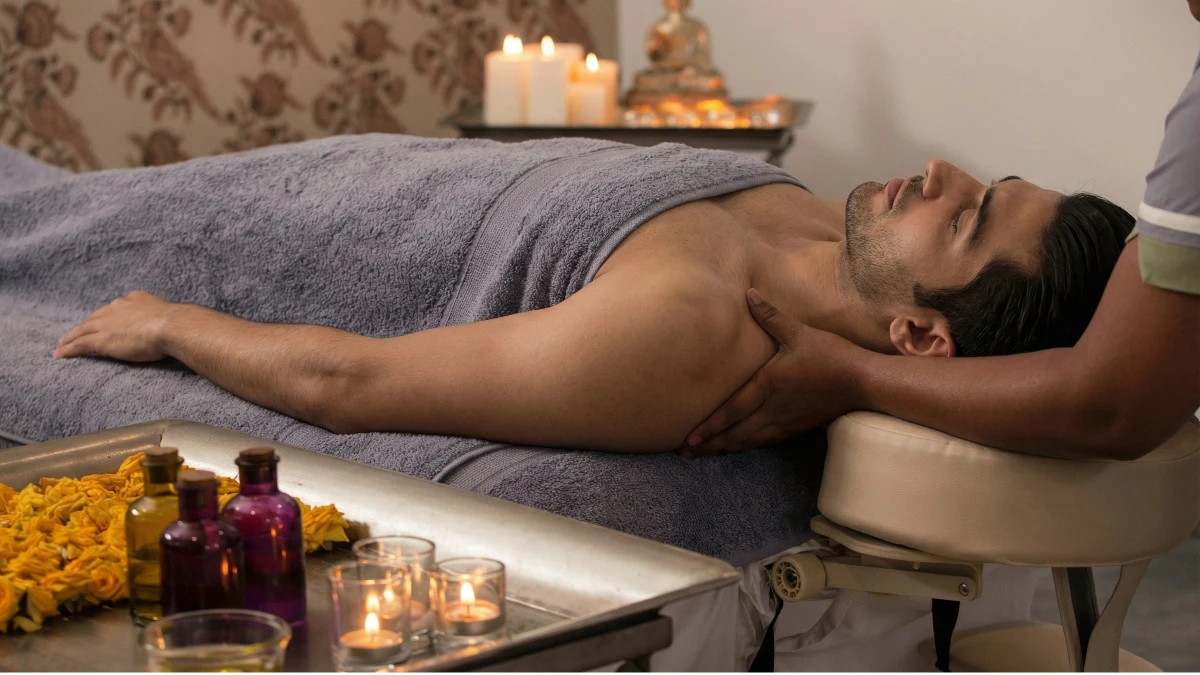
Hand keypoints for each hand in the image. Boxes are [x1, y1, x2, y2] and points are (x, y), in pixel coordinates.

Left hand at [53, 291, 178, 361]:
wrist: (171, 326)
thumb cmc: (177, 323)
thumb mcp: (168, 314)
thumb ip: (163, 317)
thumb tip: (174, 323)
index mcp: (134, 300)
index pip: (114, 309)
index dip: (105, 317)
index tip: (100, 322)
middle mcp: (117, 308)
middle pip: (94, 318)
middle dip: (84, 326)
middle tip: (74, 333)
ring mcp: (107, 323)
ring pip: (82, 331)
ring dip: (70, 338)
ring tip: (62, 345)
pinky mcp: (101, 339)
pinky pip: (79, 344)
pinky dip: (67, 349)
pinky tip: (59, 355)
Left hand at [681, 289, 866, 456]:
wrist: (863, 382)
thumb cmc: (831, 355)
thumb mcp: (798, 332)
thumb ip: (770, 316)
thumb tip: (749, 294)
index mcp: (768, 385)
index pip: (731, 411)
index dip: (709, 426)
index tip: (689, 438)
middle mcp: (773, 409)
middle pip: (735, 433)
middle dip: (709, 445)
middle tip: (685, 453)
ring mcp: (786, 422)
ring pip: (749, 441)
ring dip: (726, 448)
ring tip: (705, 454)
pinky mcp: (798, 428)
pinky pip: (766, 441)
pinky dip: (748, 446)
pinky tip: (740, 447)